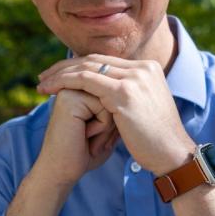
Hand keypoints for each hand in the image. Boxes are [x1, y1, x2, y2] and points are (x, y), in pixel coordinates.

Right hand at [36, 88, 118, 185]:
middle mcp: (74, 86)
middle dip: (110, 122)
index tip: (92, 135)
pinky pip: (104, 108)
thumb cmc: (85, 153)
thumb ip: (115, 106)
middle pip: (114, 94)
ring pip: (111, 100)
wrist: (60, 173)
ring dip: (106, 126)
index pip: (115, 93)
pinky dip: (101, 128)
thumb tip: (127, 91)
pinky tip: (84, 136)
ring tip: (87, 137)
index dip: (113, 119)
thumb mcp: (106, 126)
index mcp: (80, 89)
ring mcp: (70, 90)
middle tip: (89, 138)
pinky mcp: (70, 99)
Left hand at [37, 55, 194, 175]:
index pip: (105, 60)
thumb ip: (128, 93)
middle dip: (66, 67)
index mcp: (147, 68)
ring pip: (87, 68)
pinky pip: (86, 81)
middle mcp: (142, 68)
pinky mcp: (125, 93)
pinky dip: (65, 82)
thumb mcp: (144, 107)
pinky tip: (50, 90)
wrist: (172, 155)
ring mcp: (135, 78)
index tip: (59, 74)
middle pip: (94, 60)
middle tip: (44, 76)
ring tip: (42, 83)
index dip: (79, 65)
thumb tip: (106, 93)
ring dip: (60, 74)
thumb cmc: (155, 138)